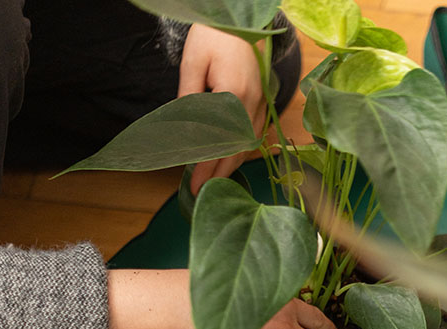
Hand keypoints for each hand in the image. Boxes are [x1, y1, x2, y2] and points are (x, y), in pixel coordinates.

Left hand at [178, 24, 266, 194]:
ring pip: (247, 146)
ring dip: (230, 165)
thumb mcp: (193, 63)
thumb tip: (183, 132)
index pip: (217, 142)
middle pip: (235, 150)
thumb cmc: (214, 37)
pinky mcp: (263, 104)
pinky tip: (229, 160)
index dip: (206, 166)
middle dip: (218, 173)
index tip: (194, 184)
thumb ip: (189, 98)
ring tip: (213, 180)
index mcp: (234, 94)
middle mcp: (252, 105)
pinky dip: (241, 151)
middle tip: (202, 190)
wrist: (239, 21)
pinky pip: (253, 136)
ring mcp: (261, 106)